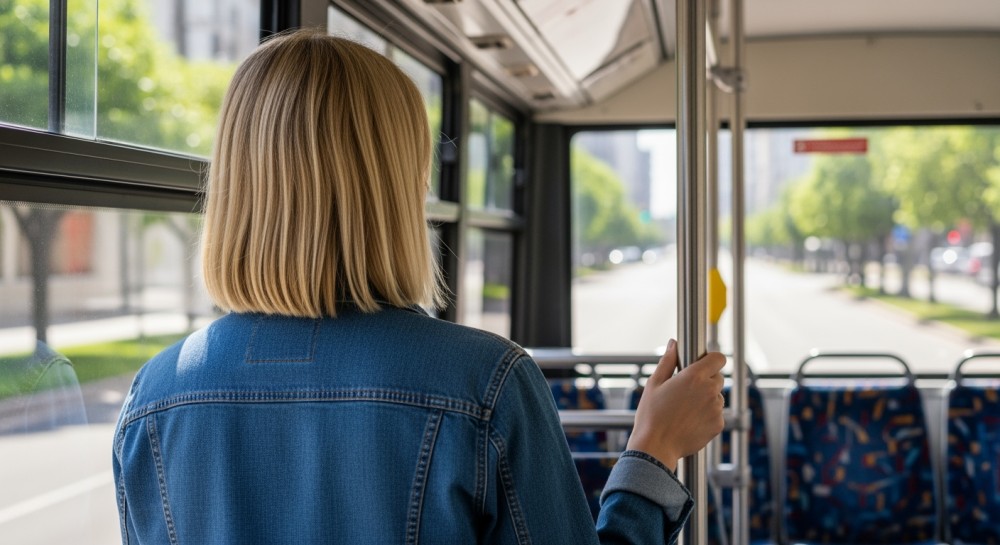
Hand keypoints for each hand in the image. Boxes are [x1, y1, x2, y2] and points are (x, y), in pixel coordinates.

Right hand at [626, 339, 725, 470]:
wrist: (656, 447)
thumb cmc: (651, 415)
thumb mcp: (654, 384)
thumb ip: (667, 361)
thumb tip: (674, 344)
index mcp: (694, 376)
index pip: (718, 358)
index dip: (711, 360)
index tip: (702, 364)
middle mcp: (709, 391)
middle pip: (718, 378)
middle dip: (706, 381)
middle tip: (687, 390)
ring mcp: (716, 409)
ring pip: (717, 397)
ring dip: (707, 399)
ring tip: (685, 409)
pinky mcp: (718, 425)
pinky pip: (716, 414)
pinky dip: (707, 416)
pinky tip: (689, 421)